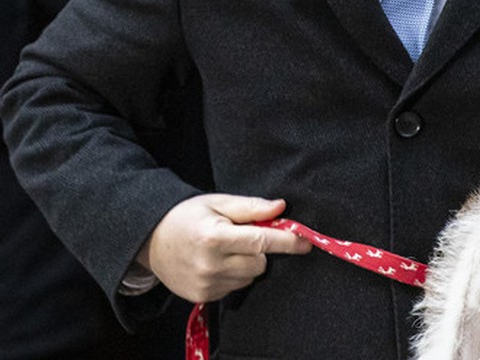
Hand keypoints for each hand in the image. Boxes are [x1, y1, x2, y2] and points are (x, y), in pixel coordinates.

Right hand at [137, 194, 311, 301]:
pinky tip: (218, 262)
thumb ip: (251, 207)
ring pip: (250, 277)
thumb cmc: (189, 216)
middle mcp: (210, 264)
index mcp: (215, 237)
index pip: (262, 241)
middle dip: (260, 248)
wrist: (152, 239)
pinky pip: (235, 287)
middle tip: (244, 234)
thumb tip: (281, 208)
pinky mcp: (203, 296)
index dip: (287, 241)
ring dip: (248, 263)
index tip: (306, 242)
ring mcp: (206, 284)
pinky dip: (235, 275)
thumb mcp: (219, 202)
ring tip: (227, 247)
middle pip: (260, 262)